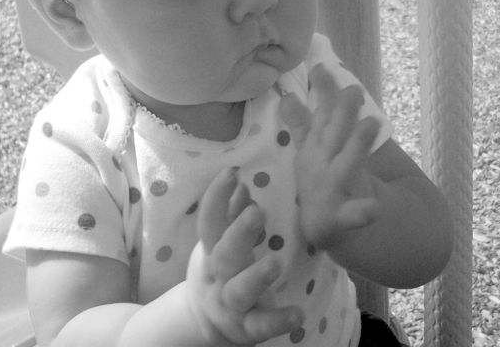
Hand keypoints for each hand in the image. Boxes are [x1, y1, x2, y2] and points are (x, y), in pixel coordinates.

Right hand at [185, 168, 303, 345]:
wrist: (202, 320)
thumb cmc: (219, 270)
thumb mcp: (219, 243)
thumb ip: (230, 214)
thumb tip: (241, 182)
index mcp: (210, 251)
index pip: (209, 221)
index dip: (216, 197)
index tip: (232, 172)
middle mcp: (216, 277)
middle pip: (223, 255)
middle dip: (238, 233)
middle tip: (256, 211)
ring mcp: (229, 304)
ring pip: (239, 291)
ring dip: (255, 277)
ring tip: (275, 263)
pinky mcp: (245, 328)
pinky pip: (260, 326)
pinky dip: (277, 321)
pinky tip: (297, 313)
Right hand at [279, 63, 381, 250]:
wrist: (322, 229)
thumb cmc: (320, 180)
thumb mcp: (311, 150)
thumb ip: (302, 122)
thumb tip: (288, 95)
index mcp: (313, 148)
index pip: (319, 115)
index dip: (322, 92)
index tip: (322, 68)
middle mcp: (318, 165)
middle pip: (332, 135)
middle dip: (342, 113)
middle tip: (354, 91)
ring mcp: (329, 191)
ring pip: (345, 165)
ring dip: (357, 145)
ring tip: (373, 123)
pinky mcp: (340, 218)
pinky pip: (353, 215)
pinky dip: (362, 213)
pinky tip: (375, 208)